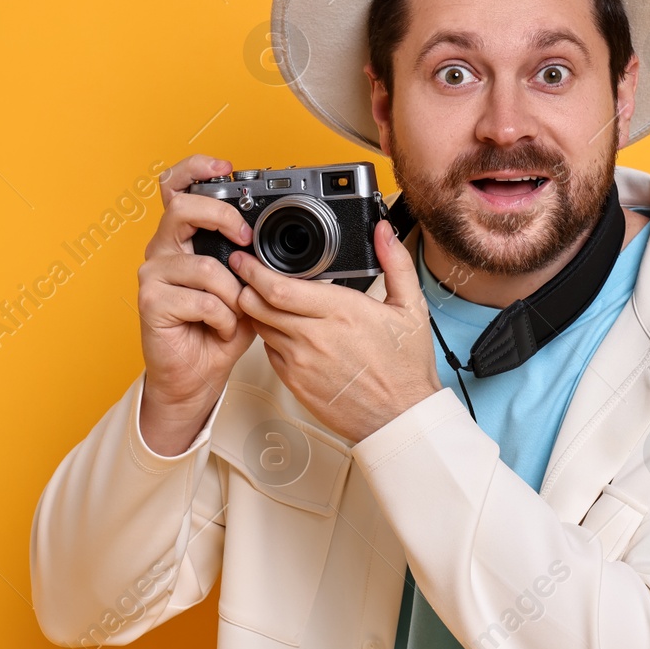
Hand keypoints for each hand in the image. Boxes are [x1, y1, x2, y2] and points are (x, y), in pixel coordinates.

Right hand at [136, 154, 257, 455]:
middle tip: (245, 240)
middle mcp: (163, 250)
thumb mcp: (247, 286)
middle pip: (182, 208)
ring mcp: (153, 275)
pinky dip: (224, 318)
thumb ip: (255, 260)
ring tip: (234, 314)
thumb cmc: (220, 329)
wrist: (197, 375)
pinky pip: (203, 299)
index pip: (176, 187)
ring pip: (205, 266)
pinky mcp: (151, 302)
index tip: (225, 167)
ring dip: (234, 295)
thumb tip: (283, 241)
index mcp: (183, 238)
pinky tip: (220, 329)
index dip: (196, 169)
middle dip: (222, 219)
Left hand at [231, 218, 441, 443]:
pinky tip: (283, 330)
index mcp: (340, 312)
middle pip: (256, 305)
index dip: (253, 270)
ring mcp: (301, 362)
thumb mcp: (410, 308)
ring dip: (255, 310)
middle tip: (240, 272)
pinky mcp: (295, 382)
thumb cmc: (404, 367)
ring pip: (260, 327)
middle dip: (243, 285)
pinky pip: (269, 352)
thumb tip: (384, 232)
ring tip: (261, 299)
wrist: (399, 416)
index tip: (246, 258)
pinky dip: (270, 336)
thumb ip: (395, 263)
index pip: (277, 288)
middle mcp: (314, 337)